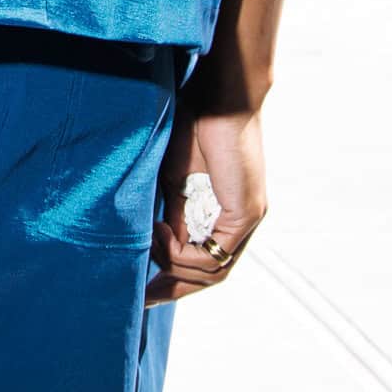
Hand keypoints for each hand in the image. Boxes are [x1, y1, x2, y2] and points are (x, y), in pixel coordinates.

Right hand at [147, 100, 267, 303]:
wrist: (216, 96)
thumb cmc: (194, 123)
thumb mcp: (174, 179)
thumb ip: (173, 213)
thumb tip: (156, 243)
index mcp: (228, 210)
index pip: (205, 259)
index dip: (176, 277)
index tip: (145, 289)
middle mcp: (243, 220)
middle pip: (211, 274)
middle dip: (175, 288)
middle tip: (143, 296)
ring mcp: (248, 219)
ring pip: (212, 271)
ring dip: (173, 265)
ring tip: (148, 242)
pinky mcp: (246, 214)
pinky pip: (214, 255)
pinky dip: (181, 253)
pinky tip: (160, 232)